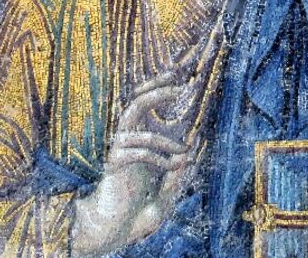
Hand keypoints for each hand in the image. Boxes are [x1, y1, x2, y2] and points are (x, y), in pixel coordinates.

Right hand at [70, 72, 196, 255]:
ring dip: (168, 141)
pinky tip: (172, 168)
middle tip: (179, 86)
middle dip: (157, 90)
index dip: (159, 88)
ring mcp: (119, 149)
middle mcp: (127, 138)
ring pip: (142, 130)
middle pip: (136, 102)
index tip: (180, 79)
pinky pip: (137, 151)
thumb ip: (179, 168)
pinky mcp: (114, 163)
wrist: (118, 228)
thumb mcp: (168, 185)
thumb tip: (193, 146)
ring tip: (185, 153)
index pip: (145, 103)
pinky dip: (159, 157)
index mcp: (140, 138)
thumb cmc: (141, 207)